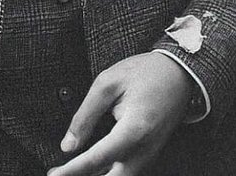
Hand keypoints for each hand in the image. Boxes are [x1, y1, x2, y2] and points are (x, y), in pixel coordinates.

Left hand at [48, 53, 190, 175]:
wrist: (183, 70)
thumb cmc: (147, 72)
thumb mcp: (109, 82)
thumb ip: (85, 115)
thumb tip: (68, 145)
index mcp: (134, 129)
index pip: (97, 159)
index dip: (72, 171)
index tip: (53, 175)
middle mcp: (144, 148)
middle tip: (59, 174)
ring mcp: (150, 154)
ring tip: (72, 170)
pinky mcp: (151, 153)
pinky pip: (127, 172)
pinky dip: (108, 173)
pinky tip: (94, 168)